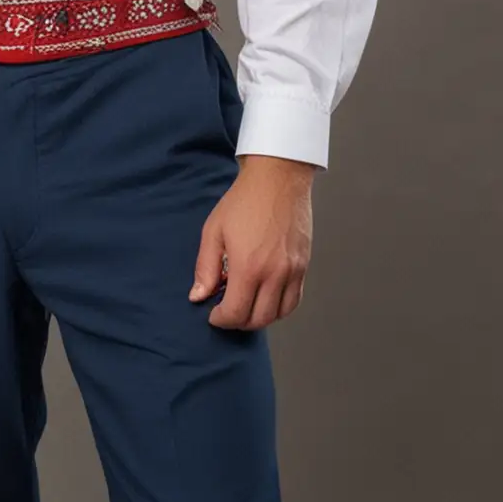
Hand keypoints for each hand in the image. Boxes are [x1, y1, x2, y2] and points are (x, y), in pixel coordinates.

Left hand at [189, 155, 314, 329]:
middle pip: (258, 319)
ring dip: (260, 317)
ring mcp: (293, 271)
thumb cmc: (244, 201)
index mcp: (249, 266)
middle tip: (227, 311)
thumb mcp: (214, 231)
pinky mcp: (304, 266)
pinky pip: (294, 300)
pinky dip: (279, 308)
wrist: (277, 180)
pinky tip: (266, 298)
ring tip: (245, 305)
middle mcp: (274, 274)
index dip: (221, 319)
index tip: (213, 314)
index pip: (236, 313)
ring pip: (278, 314)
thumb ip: (206, 267)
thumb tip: (198, 295)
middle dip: (238, 321)